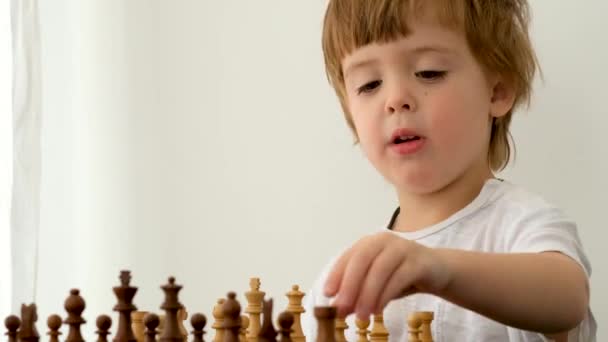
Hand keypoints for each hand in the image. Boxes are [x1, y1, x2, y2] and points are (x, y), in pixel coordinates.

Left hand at [323, 231, 450, 318]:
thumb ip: (359, 292)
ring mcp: (403, 248)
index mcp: (369, 243)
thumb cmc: (401, 275)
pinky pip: (399, 278)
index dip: (336, 274)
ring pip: (380, 270)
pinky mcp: (419, 261)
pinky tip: (378, 310)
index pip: (348, 256)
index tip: (327, 294)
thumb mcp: (377, 283)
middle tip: (341, 308)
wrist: (438, 270)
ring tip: (361, 316)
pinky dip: (386, 295)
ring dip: (368, 294)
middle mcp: (384, 240)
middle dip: (349, 285)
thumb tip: (339, 308)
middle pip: (362, 260)